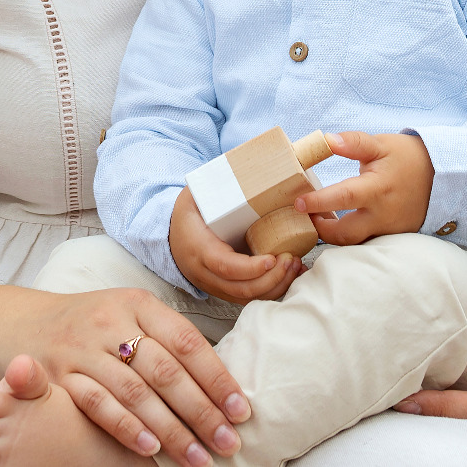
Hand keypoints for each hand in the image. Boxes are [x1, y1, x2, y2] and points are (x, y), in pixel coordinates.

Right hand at [34, 283, 253, 464]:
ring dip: (170, 429)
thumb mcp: (130, 313)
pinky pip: (98, 405)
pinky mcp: (60, 375)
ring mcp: (84, 349)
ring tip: (196, 456)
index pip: (187, 342)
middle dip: (201, 411)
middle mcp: (112, 322)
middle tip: (226, 442)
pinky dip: (126, 428)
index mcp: (138, 303)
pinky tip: (150, 450)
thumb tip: (220, 384)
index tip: (240, 411)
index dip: (217, 378)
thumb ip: (167, 340)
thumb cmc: (93, 324)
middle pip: (165, 371)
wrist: (26, 324)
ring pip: (136, 392)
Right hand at [170, 187, 303, 302]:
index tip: (273, 258)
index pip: (226, 266)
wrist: (172, 237)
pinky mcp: (224, 290)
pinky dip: (271, 290)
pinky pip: (249, 298)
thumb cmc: (188, 214)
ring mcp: (214, 286)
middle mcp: (205, 273)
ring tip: (294, 266)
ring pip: (247, 297)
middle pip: (241, 288)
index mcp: (199, 249)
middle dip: (271, 279)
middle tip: (291, 260)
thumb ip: (214, 185)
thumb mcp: (193, 196)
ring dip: (275, 286)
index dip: (251, 268)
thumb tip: (245, 167)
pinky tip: (288, 276)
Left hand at [294, 131, 432, 245]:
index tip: (298, 202)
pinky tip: (341, 225)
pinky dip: (351, 237)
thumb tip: (326, 139)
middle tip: (306, 215)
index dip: (318, 202)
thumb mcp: (380, 144)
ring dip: (334, 235)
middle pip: (345, 233)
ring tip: (322, 219)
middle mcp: (382, 215)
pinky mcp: (392, 237)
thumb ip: (353, 142)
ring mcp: (388, 230)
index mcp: (377, 188)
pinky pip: (367, 243)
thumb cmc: (407, 157)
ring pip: (354, 243)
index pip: (343, 198)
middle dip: (321, 229)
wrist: (441, 176)